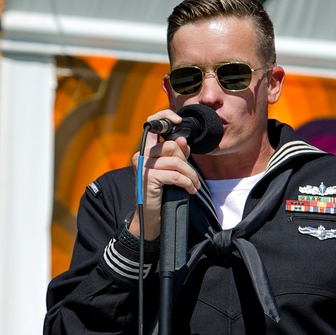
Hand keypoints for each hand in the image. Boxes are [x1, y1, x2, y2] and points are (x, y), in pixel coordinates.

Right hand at [130, 109, 201, 238]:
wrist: (151, 218)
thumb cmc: (161, 194)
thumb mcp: (170, 172)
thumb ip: (177, 155)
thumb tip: (183, 140)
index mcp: (145, 151)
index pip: (152, 125)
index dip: (165, 117)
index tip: (178, 121)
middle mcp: (141, 156)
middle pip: (172, 146)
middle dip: (187, 163)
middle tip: (192, 177)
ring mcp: (143, 167)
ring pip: (177, 161)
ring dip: (191, 176)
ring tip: (194, 186)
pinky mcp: (148, 178)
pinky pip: (176, 175)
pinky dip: (187, 183)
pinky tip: (190, 190)